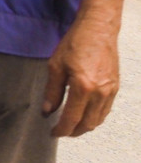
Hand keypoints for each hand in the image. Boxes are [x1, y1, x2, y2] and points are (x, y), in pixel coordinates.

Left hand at [43, 7, 121, 136]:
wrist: (97, 29)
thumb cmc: (75, 43)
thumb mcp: (55, 66)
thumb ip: (52, 91)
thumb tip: (47, 111)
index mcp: (83, 87)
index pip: (72, 118)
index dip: (61, 129)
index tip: (53, 133)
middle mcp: (100, 92)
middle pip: (88, 124)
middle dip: (73, 131)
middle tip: (61, 131)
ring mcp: (111, 91)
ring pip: (98, 119)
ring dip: (85, 126)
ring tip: (71, 125)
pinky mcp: (116, 87)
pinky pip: (106, 110)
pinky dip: (95, 117)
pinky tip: (85, 114)